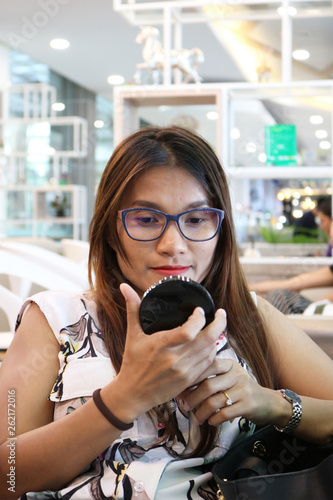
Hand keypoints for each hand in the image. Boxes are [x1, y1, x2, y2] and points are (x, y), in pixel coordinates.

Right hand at [109, 283, 226, 421]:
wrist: (132, 394)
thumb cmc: (132, 363)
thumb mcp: (132, 334)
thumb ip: (132, 308)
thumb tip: (124, 286)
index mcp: (161, 345)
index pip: (189, 330)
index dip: (199, 318)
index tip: (199, 310)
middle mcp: (175, 359)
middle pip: (207, 340)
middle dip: (219, 324)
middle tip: (221, 313)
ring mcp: (184, 372)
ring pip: (210, 351)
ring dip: (217, 337)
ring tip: (217, 326)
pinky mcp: (189, 381)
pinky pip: (208, 365)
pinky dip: (213, 353)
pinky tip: (212, 345)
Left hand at [179, 358, 274, 426]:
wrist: (269, 403)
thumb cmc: (242, 390)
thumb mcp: (228, 379)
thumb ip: (210, 380)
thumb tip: (182, 390)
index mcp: (229, 364)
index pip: (206, 366)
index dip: (190, 378)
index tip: (179, 389)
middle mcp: (237, 374)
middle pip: (207, 385)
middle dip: (192, 398)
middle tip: (184, 406)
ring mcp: (244, 389)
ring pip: (214, 401)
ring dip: (201, 412)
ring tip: (196, 419)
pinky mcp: (249, 405)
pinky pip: (225, 413)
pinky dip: (214, 419)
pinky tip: (211, 421)